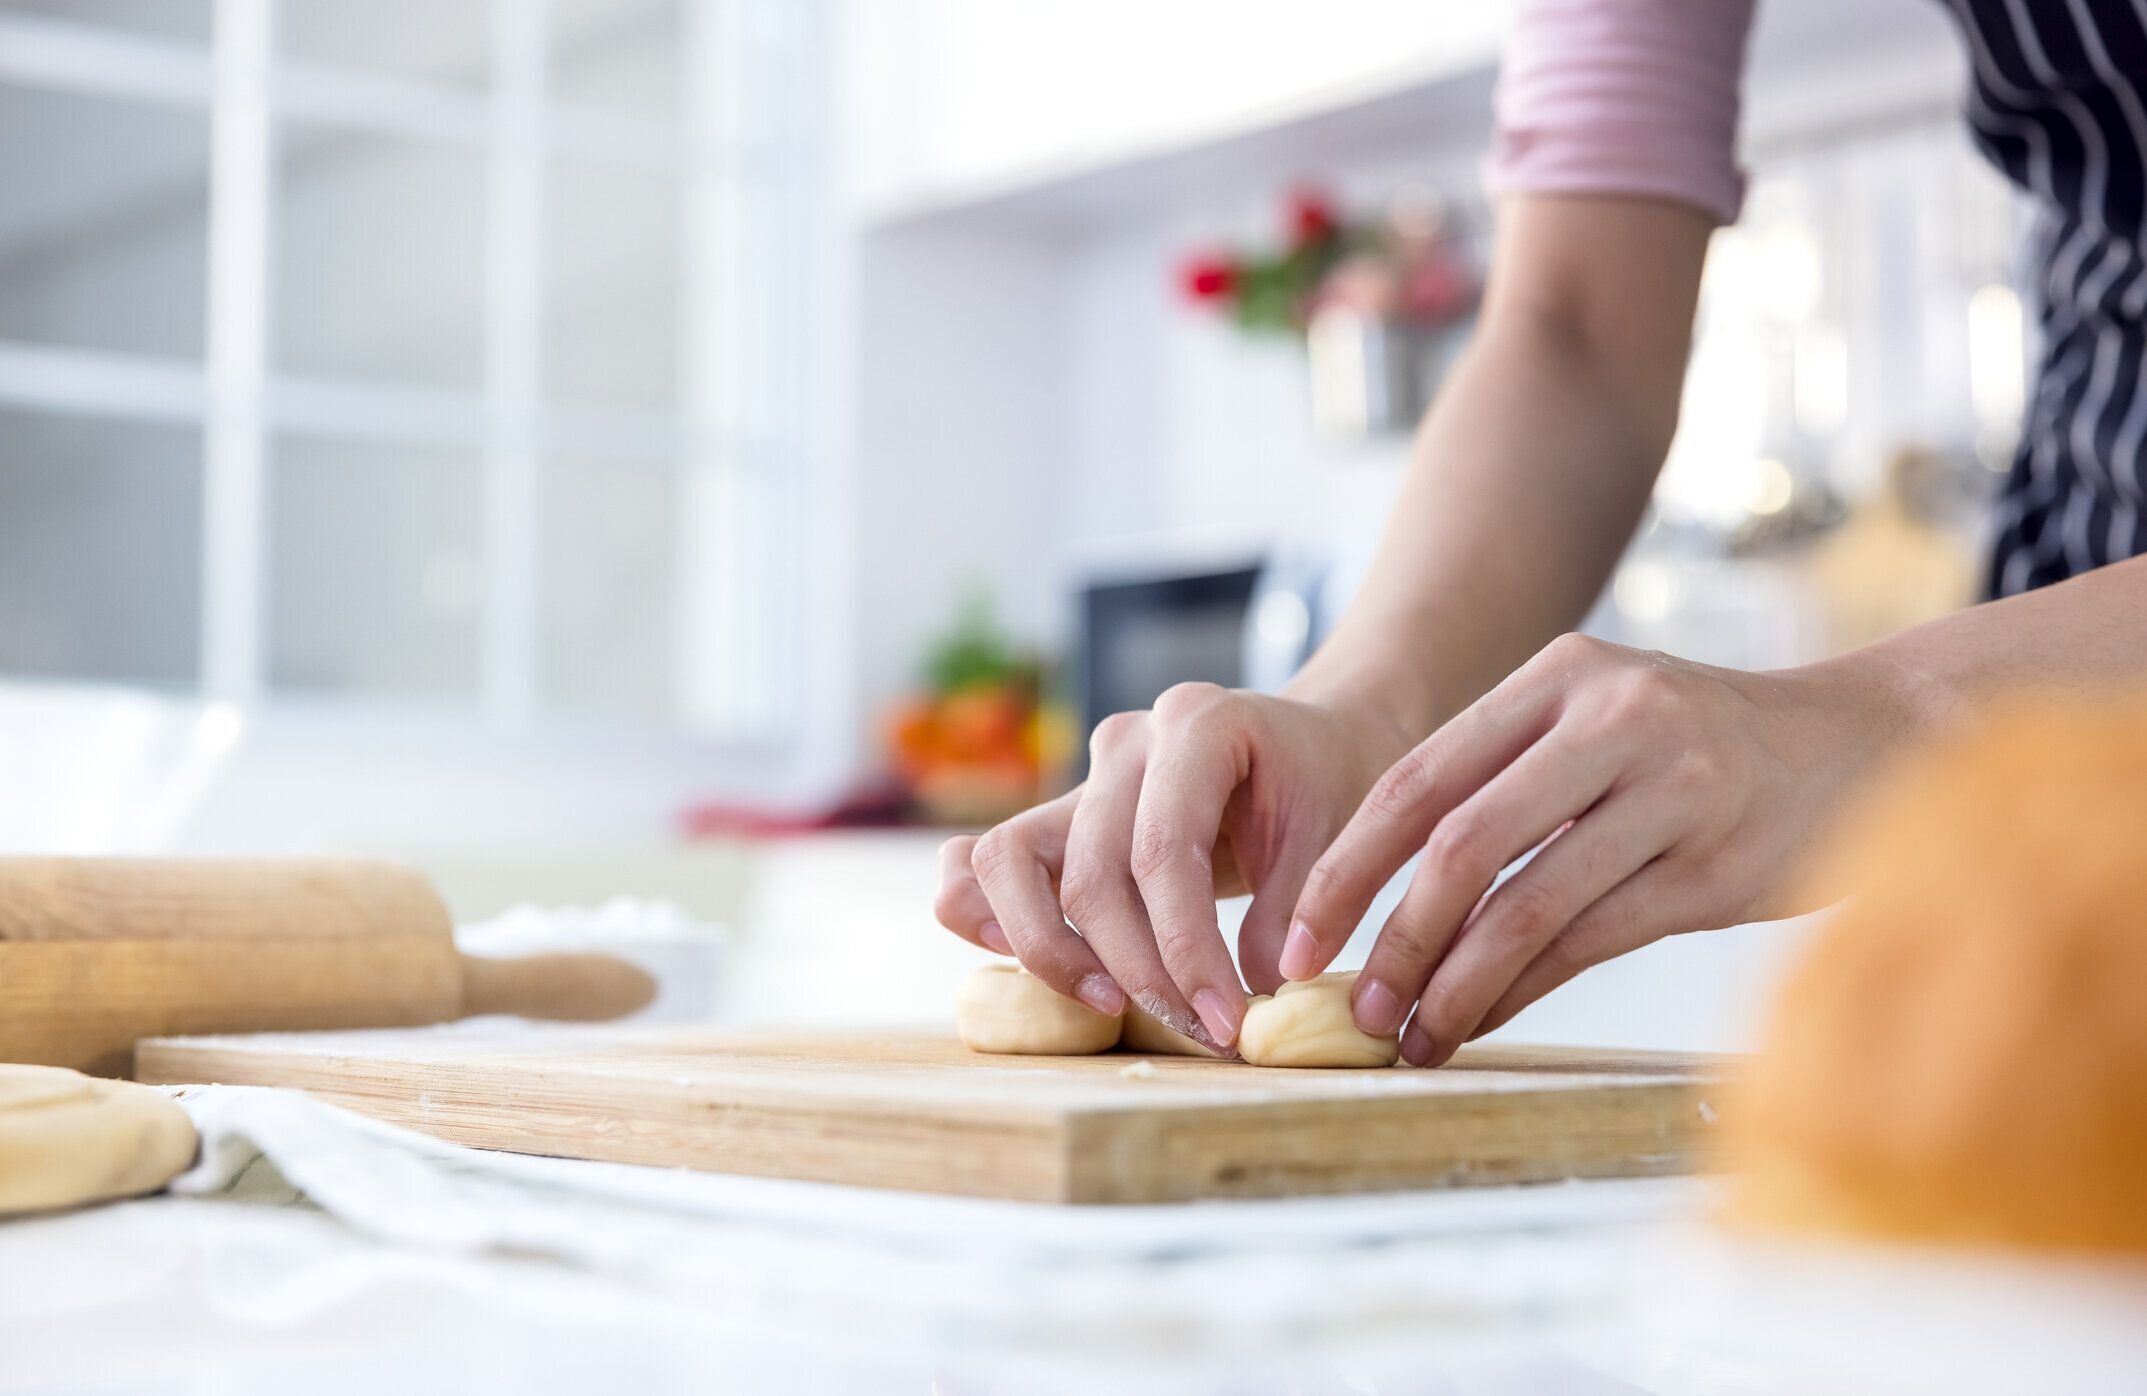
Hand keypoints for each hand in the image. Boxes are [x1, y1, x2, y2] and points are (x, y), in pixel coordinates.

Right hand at [934, 684, 1411, 1052]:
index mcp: (1196, 723)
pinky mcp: (1059, 816)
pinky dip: (982, 909)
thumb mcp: (1335, 834)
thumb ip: (1293, 907)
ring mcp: (1082, 777)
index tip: (1226, 1021)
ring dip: (1050, 949)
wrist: (1307, 744)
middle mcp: (1125, 742)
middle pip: (1090, 871)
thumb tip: (1254, 989)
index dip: (1185, 948)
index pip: (1163, 851)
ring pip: (1009, 860)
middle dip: (1137, 969)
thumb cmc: (1323, 783)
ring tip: (1110, 1006)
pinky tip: (1017, 959)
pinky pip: (984, 858)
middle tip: (1198, 1030)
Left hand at [1286, 633, 1931, 1065]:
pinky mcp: (1712, 868)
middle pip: (1460, 841)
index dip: (1349, 865)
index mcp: (1560, 676)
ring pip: (1525, 903)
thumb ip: (1506, 781)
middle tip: (1345, 1001)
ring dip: (1452, 982)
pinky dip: (1521, 992)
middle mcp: (1612, 719)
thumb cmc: (1704, 746)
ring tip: (1407, 1033)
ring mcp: (1670, 791)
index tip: (1299, 936)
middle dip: (1389, 932)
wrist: (1864, 743)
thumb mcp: (1602, 719)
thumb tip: (1385, 894)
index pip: (1420, 777)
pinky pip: (1589, 942)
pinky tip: (1478, 1024)